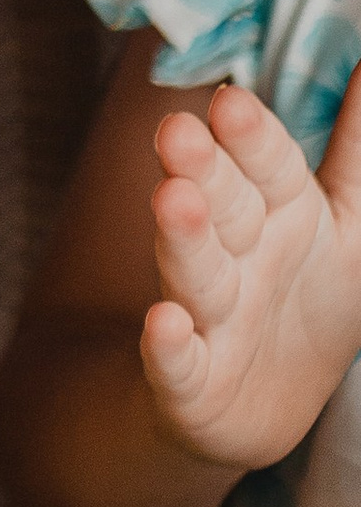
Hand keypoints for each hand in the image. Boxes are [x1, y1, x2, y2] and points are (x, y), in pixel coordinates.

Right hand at [141, 74, 360, 468]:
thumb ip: (357, 149)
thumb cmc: (308, 301)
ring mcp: (209, 317)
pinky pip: (178, 363)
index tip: (232, 100)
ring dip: (184, 240)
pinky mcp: (189, 380)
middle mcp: (238, 256)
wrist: (260, 406)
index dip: (250, 137)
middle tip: (179, 131)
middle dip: (202, 171)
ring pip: (196, 273)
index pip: (267, 166)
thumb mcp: (352, 225)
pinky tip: (164, 323)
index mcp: (280, 213)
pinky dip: (168, 346)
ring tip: (174, 202)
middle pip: (222, 207)